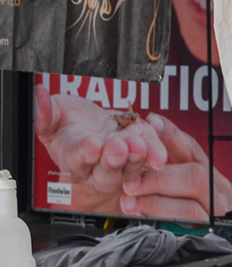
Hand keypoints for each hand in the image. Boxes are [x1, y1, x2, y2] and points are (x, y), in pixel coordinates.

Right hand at [34, 84, 167, 211]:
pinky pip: (152, 159)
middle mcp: (99, 169)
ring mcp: (123, 165)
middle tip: (118, 146)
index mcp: (74, 161)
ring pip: (131, 168)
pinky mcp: (144, 157)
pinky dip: (156, 155)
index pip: (77, 161)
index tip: (91, 144)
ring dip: (137, 157)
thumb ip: (45, 111)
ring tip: (138, 143)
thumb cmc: (70, 125)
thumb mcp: (54, 115)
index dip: (84, 154)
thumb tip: (38, 94)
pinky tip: (159, 153)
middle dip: (113, 160)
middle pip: (106, 173)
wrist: (94, 129)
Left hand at [119, 113, 231, 221]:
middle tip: (130, 181)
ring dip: (155, 200)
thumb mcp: (160, 176)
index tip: (151, 123)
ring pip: (190, 201)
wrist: (161, 237)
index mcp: (208, 170)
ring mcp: (214, 212)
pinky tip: (138, 211)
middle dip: (159, 177)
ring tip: (129, 199)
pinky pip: (184, 222)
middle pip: (196, 174)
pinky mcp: (204, 231)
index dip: (171, 136)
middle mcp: (217, 190)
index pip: (193, 148)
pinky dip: (158, 214)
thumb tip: (150, 124)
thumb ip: (158, 155)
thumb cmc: (159, 202)